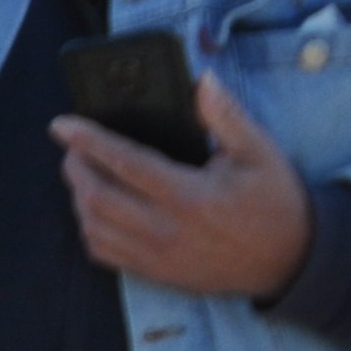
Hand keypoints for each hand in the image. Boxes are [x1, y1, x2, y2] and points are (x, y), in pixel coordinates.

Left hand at [51, 73, 312, 298]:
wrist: (288, 260)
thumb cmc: (273, 200)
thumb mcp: (259, 151)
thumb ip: (225, 115)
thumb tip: (202, 78)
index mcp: (190, 195)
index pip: (124, 163)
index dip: (88, 140)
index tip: (62, 124)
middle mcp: (166, 229)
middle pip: (96, 198)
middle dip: (75, 167)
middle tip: (73, 148)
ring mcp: (156, 255)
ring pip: (93, 227)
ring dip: (79, 197)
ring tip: (83, 173)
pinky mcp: (153, 272)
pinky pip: (102, 253)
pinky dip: (89, 227)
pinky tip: (96, 207)